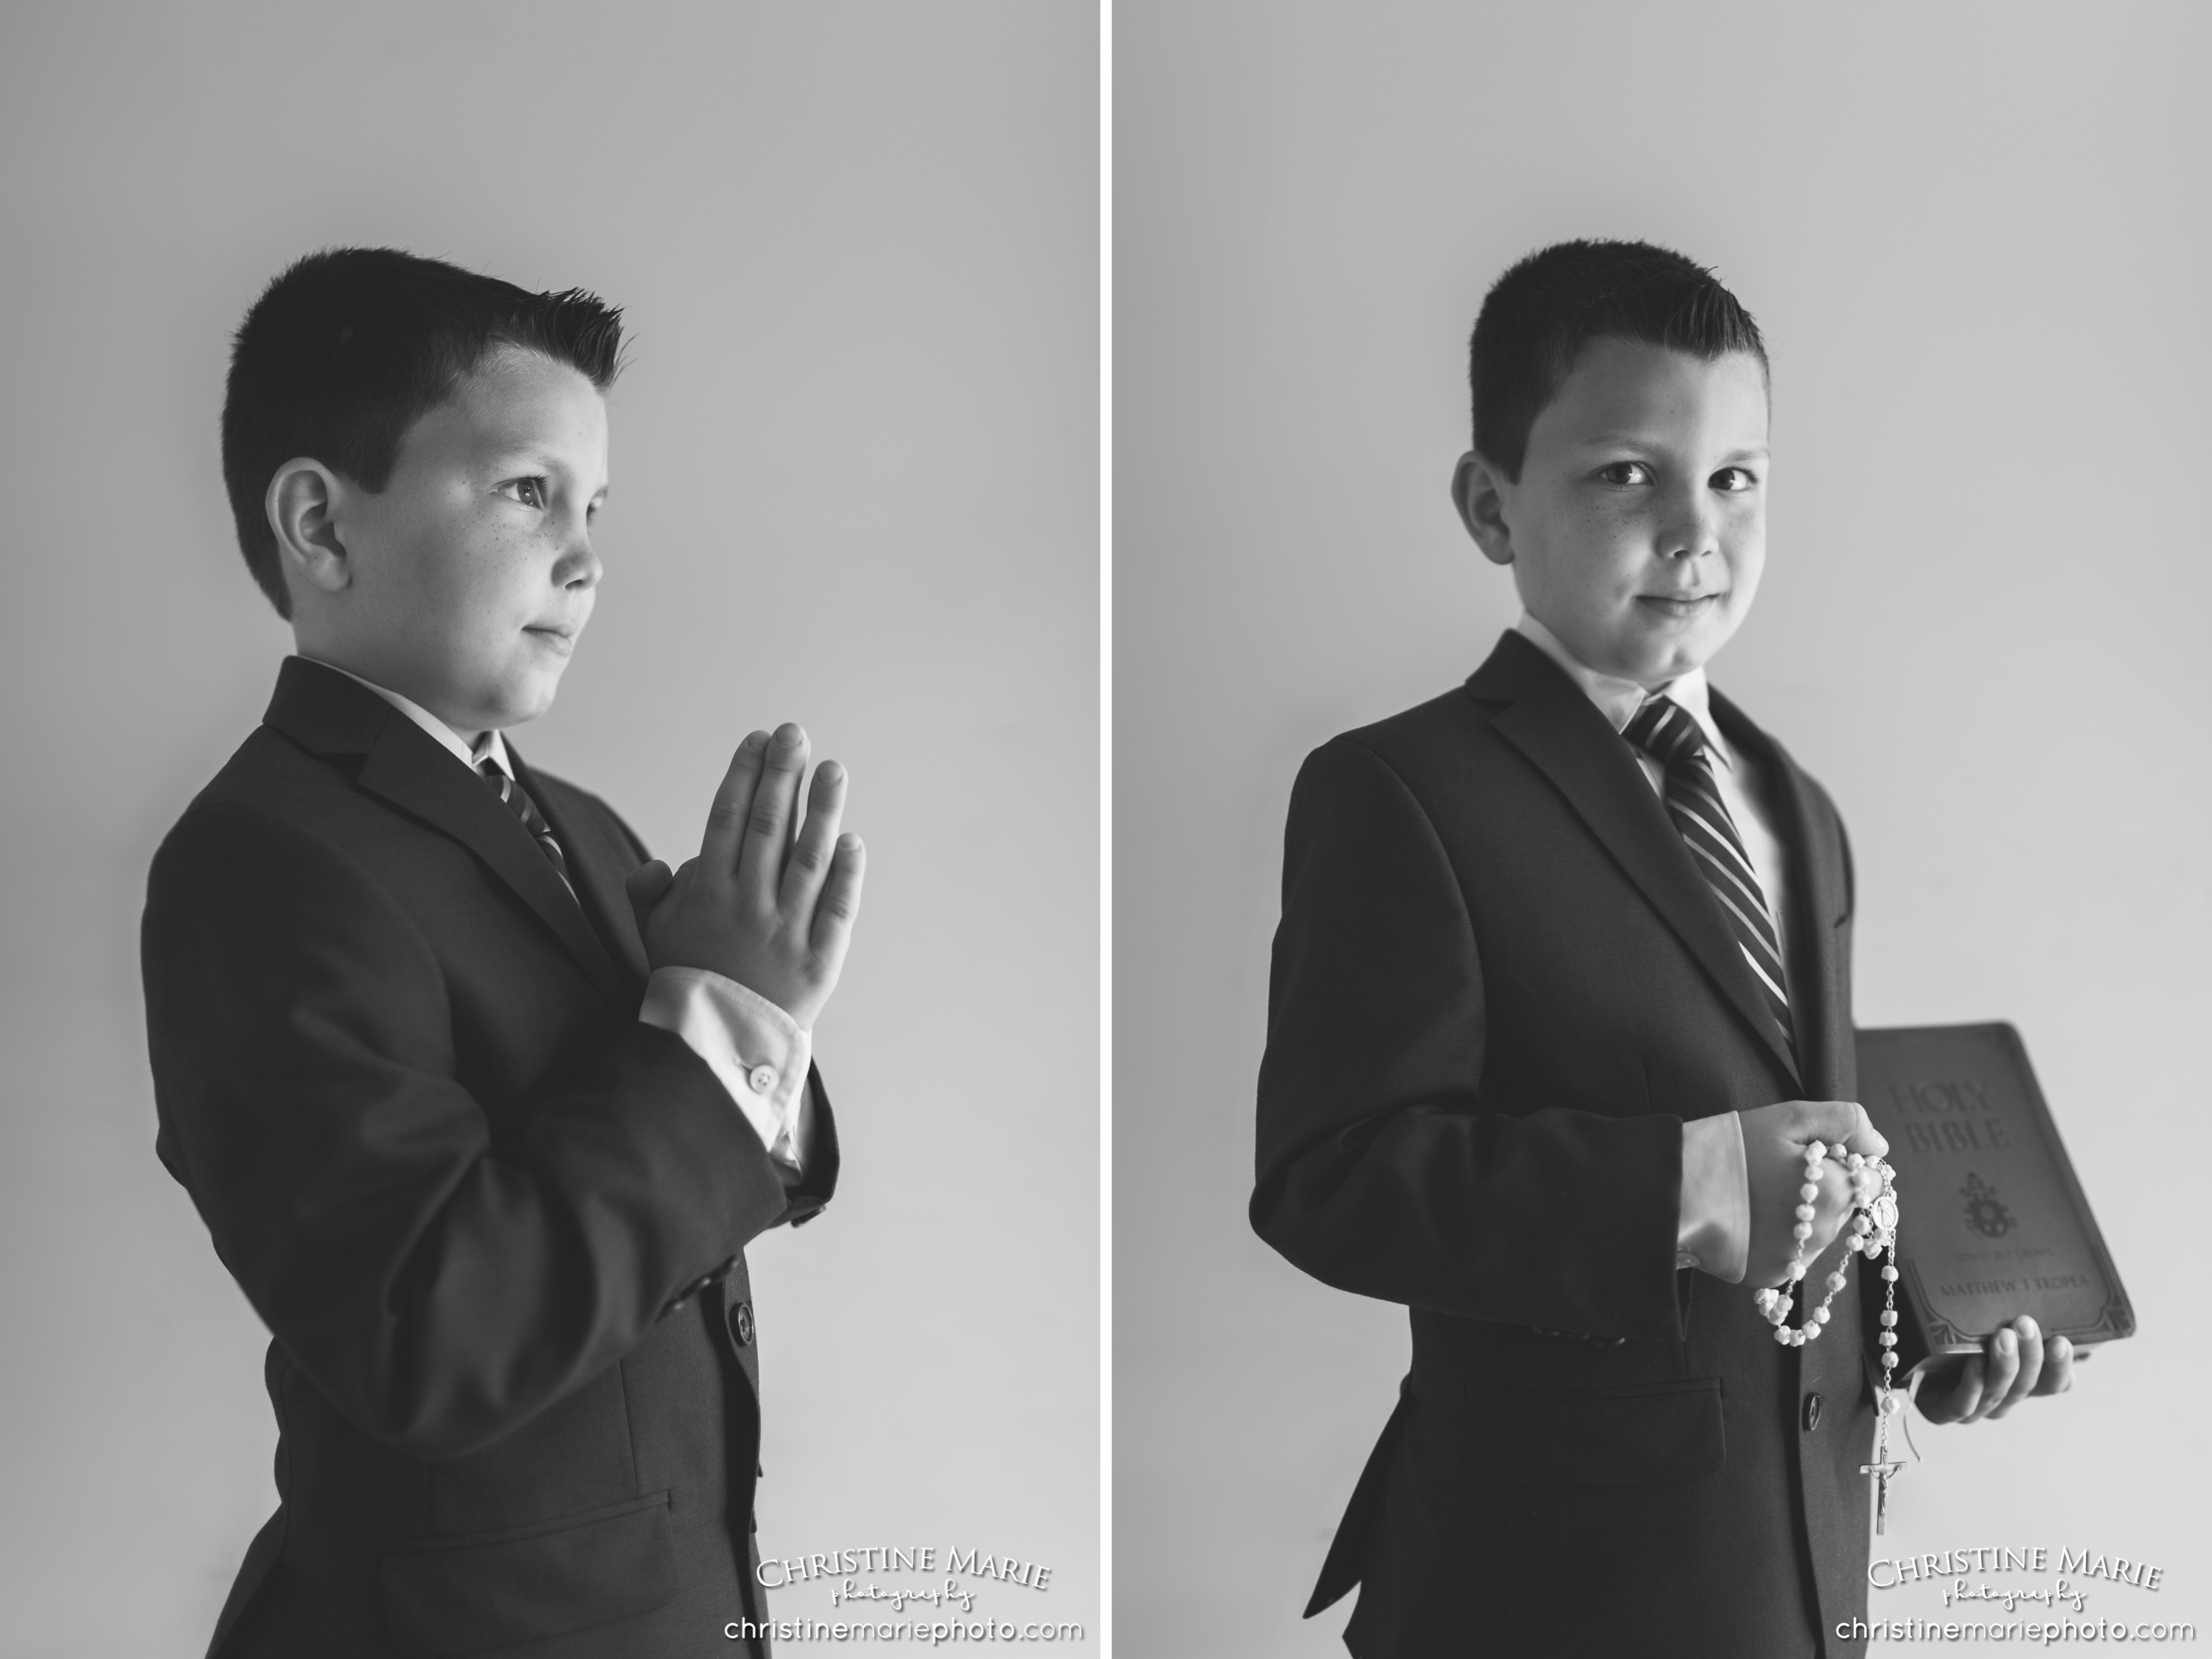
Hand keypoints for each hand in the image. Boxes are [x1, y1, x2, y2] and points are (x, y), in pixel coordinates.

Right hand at [623, 723, 864, 1028]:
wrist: (718, 1045)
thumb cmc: (688, 979)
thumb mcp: (654, 934)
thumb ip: (651, 891)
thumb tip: (660, 863)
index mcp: (707, 893)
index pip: (727, 819)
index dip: (744, 775)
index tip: (759, 739)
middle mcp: (748, 905)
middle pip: (769, 826)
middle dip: (782, 774)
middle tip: (796, 734)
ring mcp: (787, 931)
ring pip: (809, 858)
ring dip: (823, 809)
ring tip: (833, 769)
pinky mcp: (820, 959)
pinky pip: (838, 907)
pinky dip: (846, 872)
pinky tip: (852, 839)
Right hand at [1740, 1099, 1889, 1288]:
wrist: (1676, 1192)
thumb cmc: (1731, 1150)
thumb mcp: (1787, 1117)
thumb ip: (1844, 1122)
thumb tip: (1879, 1145)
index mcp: (1835, 1192)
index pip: (1876, 1183)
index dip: (1852, 1164)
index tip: (1823, 1156)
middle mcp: (1824, 1234)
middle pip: (1847, 1208)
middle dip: (1827, 1189)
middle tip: (1783, 1171)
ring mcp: (1798, 1261)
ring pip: (1820, 1233)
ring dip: (1805, 1215)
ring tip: (1762, 1194)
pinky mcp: (1772, 1278)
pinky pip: (1791, 1255)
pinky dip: (1779, 1239)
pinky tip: (1752, 1218)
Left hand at [1914, 1315, 2075, 1423]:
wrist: (1900, 1350)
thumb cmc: (1948, 1330)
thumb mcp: (1981, 1317)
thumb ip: (2004, 1307)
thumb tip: (2023, 1270)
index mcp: (2020, 1379)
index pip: (2054, 1381)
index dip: (2061, 1366)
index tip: (2063, 1340)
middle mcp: (2002, 1396)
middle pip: (2027, 1383)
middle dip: (2031, 1354)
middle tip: (2025, 1323)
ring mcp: (1975, 1407)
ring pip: (1998, 1392)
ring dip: (2004, 1365)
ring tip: (2003, 1336)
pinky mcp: (1943, 1411)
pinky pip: (1963, 1404)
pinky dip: (1972, 1385)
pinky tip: (1975, 1364)